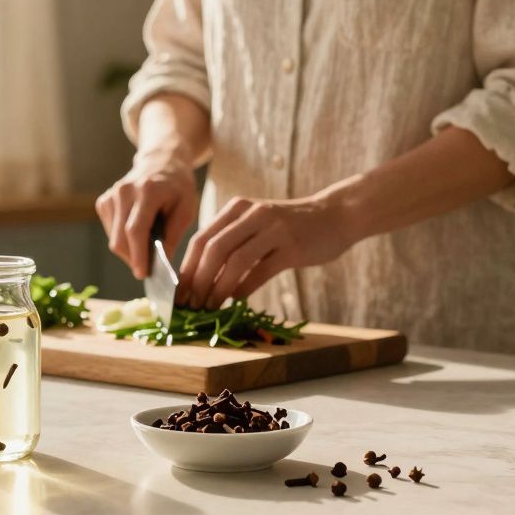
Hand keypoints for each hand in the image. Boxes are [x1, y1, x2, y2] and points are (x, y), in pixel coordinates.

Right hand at [96, 150, 198, 278]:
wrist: (161, 160)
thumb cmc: (178, 186)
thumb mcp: (186, 209)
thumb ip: (173, 235)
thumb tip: (161, 264)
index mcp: (147, 190)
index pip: (135, 229)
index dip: (138, 255)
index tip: (142, 274)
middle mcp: (124, 191)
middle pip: (120, 238)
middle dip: (133, 259)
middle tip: (149, 268)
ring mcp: (111, 195)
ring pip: (113, 238)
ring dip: (129, 250)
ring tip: (148, 246)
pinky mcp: (104, 201)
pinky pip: (110, 231)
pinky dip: (123, 239)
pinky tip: (137, 232)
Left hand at [176, 193, 361, 309]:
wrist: (335, 215)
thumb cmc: (290, 225)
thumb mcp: (256, 223)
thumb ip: (231, 242)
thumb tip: (201, 278)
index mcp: (237, 208)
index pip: (201, 239)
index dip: (186, 268)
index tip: (178, 293)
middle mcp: (252, 214)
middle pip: (213, 249)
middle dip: (198, 281)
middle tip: (192, 304)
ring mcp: (273, 229)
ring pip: (235, 260)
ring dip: (218, 288)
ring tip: (211, 306)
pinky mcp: (292, 247)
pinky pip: (261, 270)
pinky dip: (245, 288)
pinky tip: (237, 300)